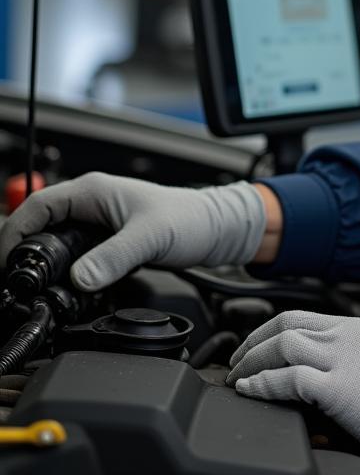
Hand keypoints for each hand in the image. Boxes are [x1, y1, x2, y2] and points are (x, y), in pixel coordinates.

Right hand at [0, 172, 266, 291]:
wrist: (216, 229)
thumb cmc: (191, 219)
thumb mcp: (150, 238)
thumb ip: (113, 258)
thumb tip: (79, 278)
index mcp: (93, 191)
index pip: (36, 207)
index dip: (14, 234)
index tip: (7, 265)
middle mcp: (91, 203)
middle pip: (39, 226)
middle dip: (25, 253)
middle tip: (19, 284)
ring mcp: (98, 222)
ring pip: (55, 243)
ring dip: (45, 264)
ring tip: (38, 289)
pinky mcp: (107, 241)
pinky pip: (73, 255)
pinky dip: (64, 271)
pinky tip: (67, 288)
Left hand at [227, 311, 359, 473]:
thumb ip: (348, 366)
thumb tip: (318, 388)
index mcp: (358, 329)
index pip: (302, 316)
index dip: (269, 331)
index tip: (254, 349)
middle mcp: (347, 336)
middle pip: (285, 323)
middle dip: (252, 342)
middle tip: (235, 363)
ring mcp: (343, 359)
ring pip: (281, 344)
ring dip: (250, 360)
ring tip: (236, 379)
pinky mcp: (339, 388)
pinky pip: (288, 377)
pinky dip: (262, 382)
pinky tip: (249, 389)